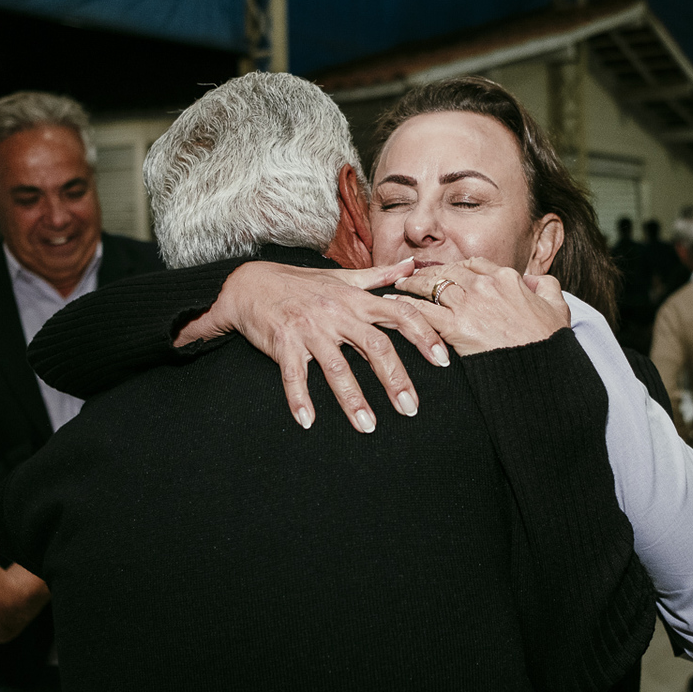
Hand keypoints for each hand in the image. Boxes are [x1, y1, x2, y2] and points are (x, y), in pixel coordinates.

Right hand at [175, 260, 449, 432]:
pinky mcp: (283, 343)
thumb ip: (380, 276)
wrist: (249, 282)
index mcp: (355, 299)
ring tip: (368, 426)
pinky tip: (307, 421)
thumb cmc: (300, 283)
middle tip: (410, 408)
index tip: (443, 360)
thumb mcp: (342, 278)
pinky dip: (299, 399)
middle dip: (395, 379)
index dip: (424, 336)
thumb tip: (413, 265)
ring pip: (337, 367)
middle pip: (375, 346)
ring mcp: (310, 329)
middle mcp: (336, 313)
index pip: (400, 314)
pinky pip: (293, 375)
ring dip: (353, 399)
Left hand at [391, 259, 569, 355]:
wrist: (541, 370)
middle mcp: (485, 285)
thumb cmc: (549, 344)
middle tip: (410, 276)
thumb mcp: (558, 308)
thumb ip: (548, 287)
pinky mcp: (456, 326)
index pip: (474, 264)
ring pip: (430, 285)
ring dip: (410, 285)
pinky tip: (389, 305)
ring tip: (396, 287)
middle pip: (447, 271)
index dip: (455, 267)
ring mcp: (470, 304)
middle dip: (426, 272)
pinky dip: (402, 306)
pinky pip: (422, 310)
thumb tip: (538, 280)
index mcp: (507, 278)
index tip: (445, 271)